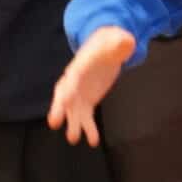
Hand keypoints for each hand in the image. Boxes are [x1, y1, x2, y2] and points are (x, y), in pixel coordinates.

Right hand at [47, 27, 135, 145]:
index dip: (68, 87)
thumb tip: (127, 42)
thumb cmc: (108, 44)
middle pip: (63, 96)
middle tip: (54, 122)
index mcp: (80, 66)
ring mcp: (79, 94)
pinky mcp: (87, 102)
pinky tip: (93, 141)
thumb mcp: (115, 40)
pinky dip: (89, 129)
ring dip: (72, 125)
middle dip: (58, 109)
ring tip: (73, 139)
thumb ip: (119, 43)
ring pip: (73, 112)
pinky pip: (86, 118)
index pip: (72, 77)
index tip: (63, 98)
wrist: (106, 50)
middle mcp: (75, 82)